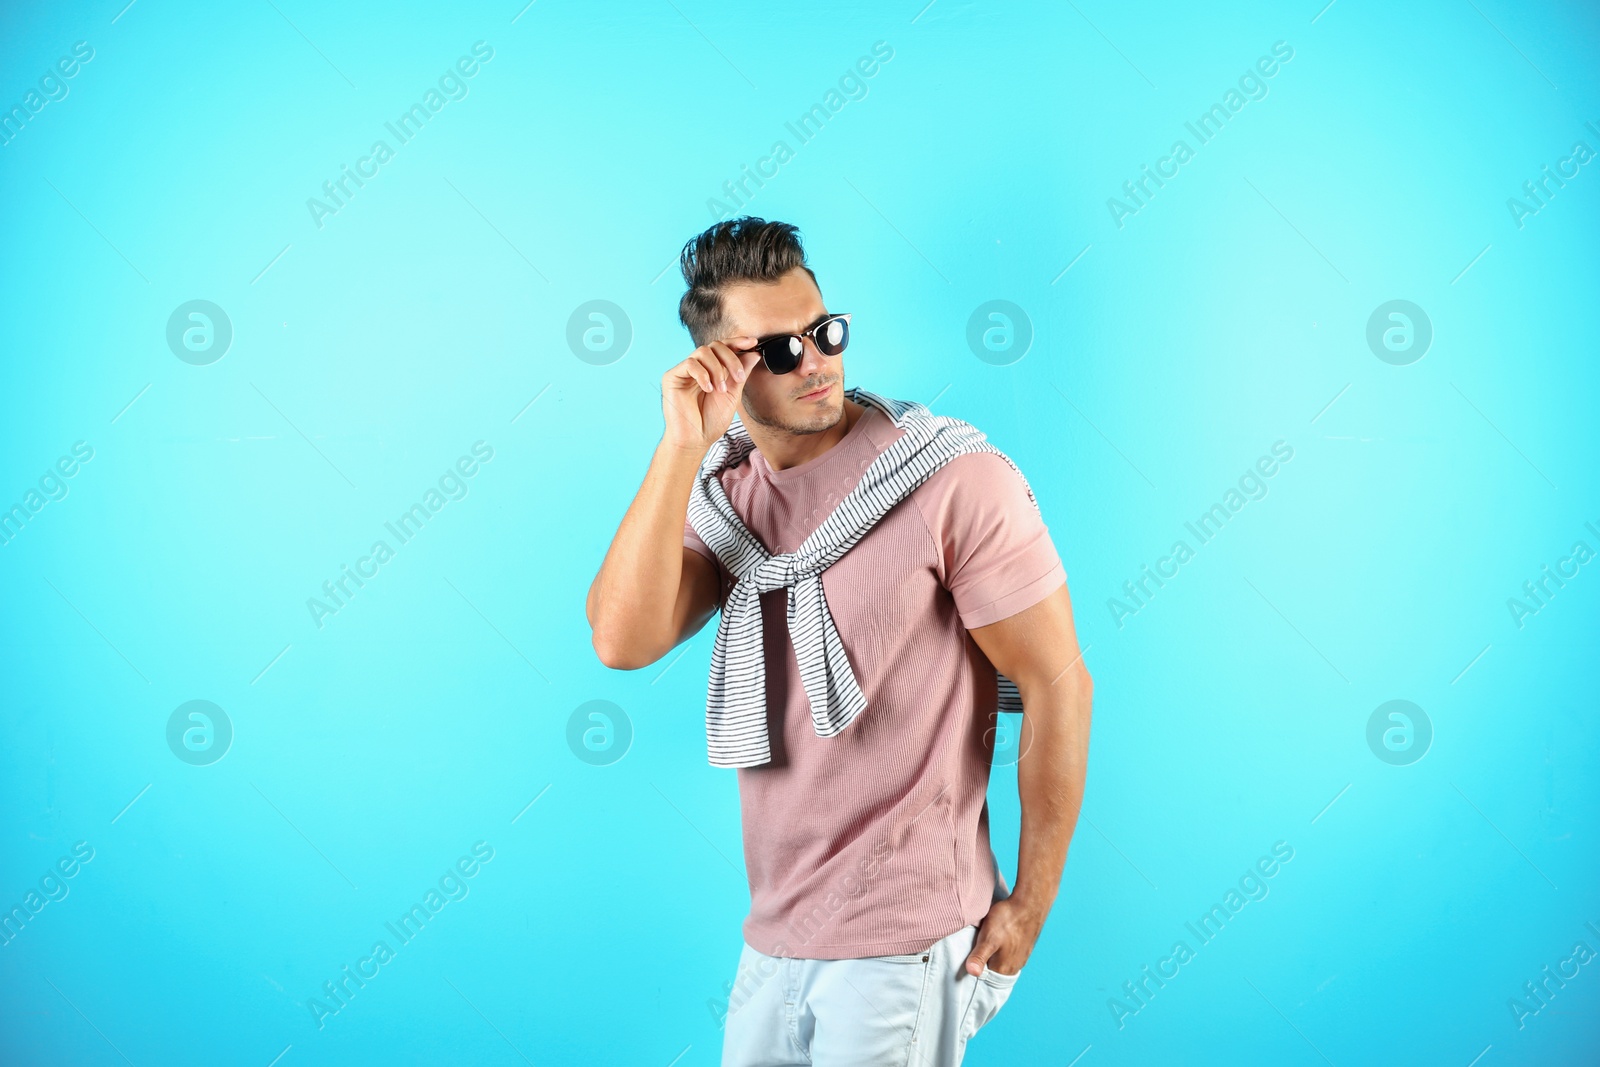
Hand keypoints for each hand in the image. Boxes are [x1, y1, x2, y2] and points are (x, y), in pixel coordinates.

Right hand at [661, 338, 762, 454]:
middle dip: (731, 358)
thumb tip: (754, 354)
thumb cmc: (711, 421)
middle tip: (739, 378)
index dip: (737, 342)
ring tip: (721, 389)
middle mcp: (697, 368)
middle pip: (714, 345)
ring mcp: (684, 371)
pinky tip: (708, 389)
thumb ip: (741, 374)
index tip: (753, 342)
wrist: (696, 440)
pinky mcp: (672, 377)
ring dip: (717, 369)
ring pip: (702, 351)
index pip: (723, 348)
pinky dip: (703, 375)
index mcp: (711, 370)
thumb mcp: (733, 395)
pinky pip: (690, 364)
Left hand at [965, 896, 1046, 977]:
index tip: (968, 960)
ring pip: (1002, 961)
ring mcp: (1021, 956)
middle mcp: (1014, 966)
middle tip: (976, 949)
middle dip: (984, 963)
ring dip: (994, 955)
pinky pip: (1010, 953)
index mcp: (1004, 969)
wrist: (1030, 904)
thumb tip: (972, 973)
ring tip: (987, 943)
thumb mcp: (987, 938)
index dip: (976, 970)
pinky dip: (1003, 949)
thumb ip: (979, 957)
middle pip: (994, 970)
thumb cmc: (1008, 920)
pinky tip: (1000, 938)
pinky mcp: (1025, 946)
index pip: (985, 978)